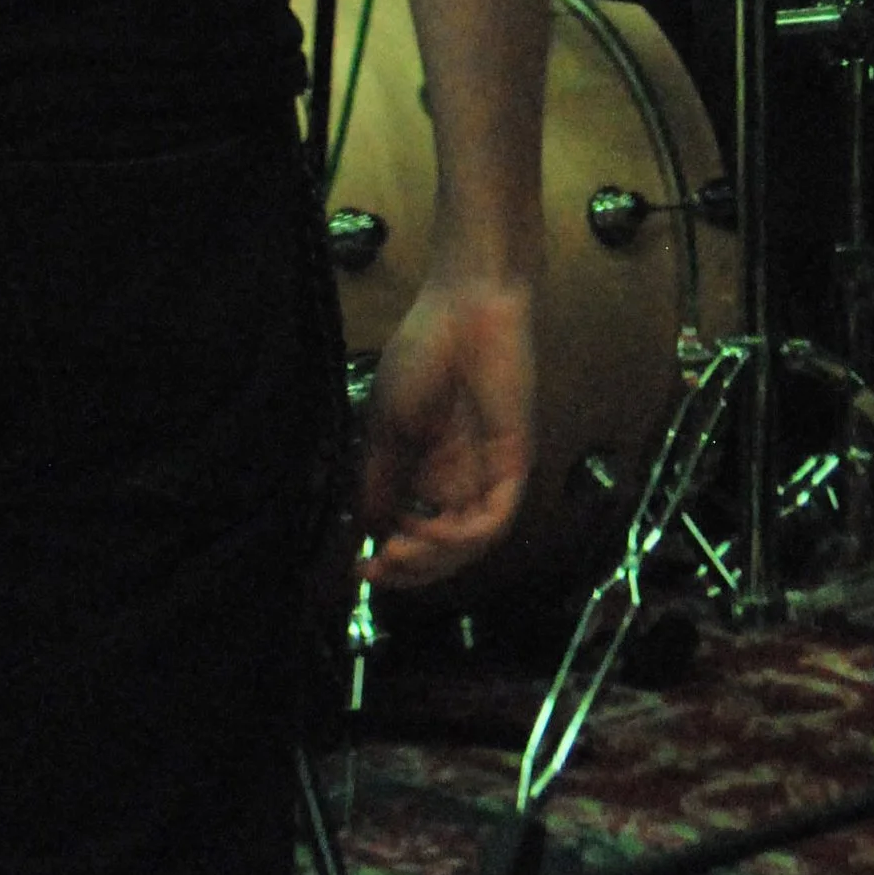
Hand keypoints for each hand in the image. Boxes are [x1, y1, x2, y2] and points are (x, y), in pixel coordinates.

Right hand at [357, 272, 535, 588]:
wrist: (465, 304)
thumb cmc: (425, 351)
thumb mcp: (388, 425)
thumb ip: (382, 481)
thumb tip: (367, 532)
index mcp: (433, 469)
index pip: (418, 534)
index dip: (393, 561)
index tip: (360, 569)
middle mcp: (463, 478)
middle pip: (445, 549)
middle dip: (412, 570)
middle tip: (379, 570)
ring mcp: (489, 471)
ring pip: (470, 543)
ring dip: (434, 560)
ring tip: (398, 553)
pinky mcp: (513, 460)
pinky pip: (496, 518)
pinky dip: (464, 538)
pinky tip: (430, 532)